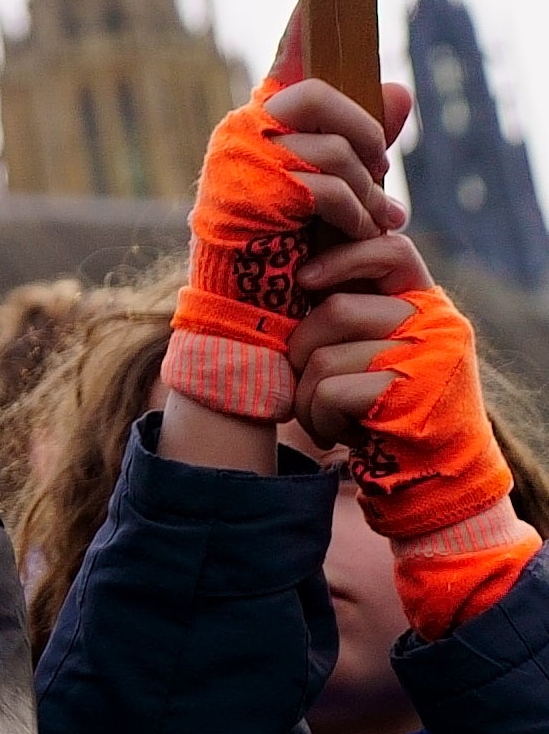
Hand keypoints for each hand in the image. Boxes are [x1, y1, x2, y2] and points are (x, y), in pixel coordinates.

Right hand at [167, 8, 416, 423]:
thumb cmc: (290, 256)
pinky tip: (349, 235)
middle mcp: (244, 130)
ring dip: (367, 192)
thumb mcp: (340, 195)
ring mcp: (244, 160)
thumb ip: (368, 145)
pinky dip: (353, 215)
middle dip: (370, 138)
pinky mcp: (254, 192)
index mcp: (260, 122)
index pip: (287, 59)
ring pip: (338, 147)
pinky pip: (331, 186)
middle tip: (381, 178)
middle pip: (327, 95)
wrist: (252, 317)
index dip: (304, 21)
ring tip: (365, 222)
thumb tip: (402, 88)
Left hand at [289, 276, 540, 636]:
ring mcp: (427, 360)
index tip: (304, 281)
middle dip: (302, 349)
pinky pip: (330, 391)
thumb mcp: (377, 351)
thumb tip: (297, 265)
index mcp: (428, 305)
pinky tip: (340, 434)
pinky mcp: (410, 397)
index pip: (389, 249)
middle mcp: (436, 325)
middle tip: (311, 380)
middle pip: (334, 309)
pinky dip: (318, 417)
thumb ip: (355, 310)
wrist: (432, 483)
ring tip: (328, 413)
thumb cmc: (387, 412)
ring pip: (323, 354)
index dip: (341, 256)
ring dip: (306, 392)